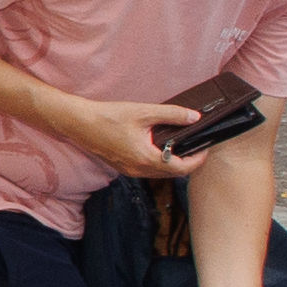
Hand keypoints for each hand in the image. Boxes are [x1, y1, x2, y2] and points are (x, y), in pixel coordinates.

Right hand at [67, 99, 212, 182]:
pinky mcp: (123, 168)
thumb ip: (172, 115)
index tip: (206, 148)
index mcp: (147, 159)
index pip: (182, 168)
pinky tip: (161, 149)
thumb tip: (194, 117)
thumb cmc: (109, 117)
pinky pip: (148, 171)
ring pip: (160, 174)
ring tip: (183, 147)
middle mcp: (139, 170)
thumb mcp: (144, 112)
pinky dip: (160, 164)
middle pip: (173, 174)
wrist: (80, 123)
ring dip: (174, 164)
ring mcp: (130, 171)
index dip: (198, 160)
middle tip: (198, 147)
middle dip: (189, 162)